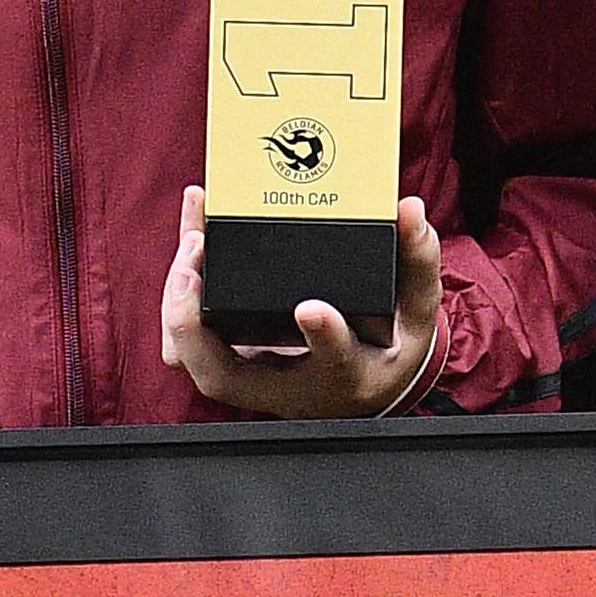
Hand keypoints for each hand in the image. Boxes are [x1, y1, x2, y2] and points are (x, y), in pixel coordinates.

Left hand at [164, 188, 445, 417]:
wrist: (365, 386)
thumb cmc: (387, 349)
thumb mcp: (416, 314)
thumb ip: (417, 263)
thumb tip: (410, 210)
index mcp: (345, 376)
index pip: (334, 364)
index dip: (322, 338)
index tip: (312, 306)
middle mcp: (289, 386)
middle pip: (223, 376)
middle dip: (193, 323)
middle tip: (196, 257)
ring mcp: (253, 377)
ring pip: (193, 358)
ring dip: (178, 303)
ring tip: (193, 236)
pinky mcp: (232, 358)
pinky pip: (190, 336)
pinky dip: (181, 290)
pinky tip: (192, 235)